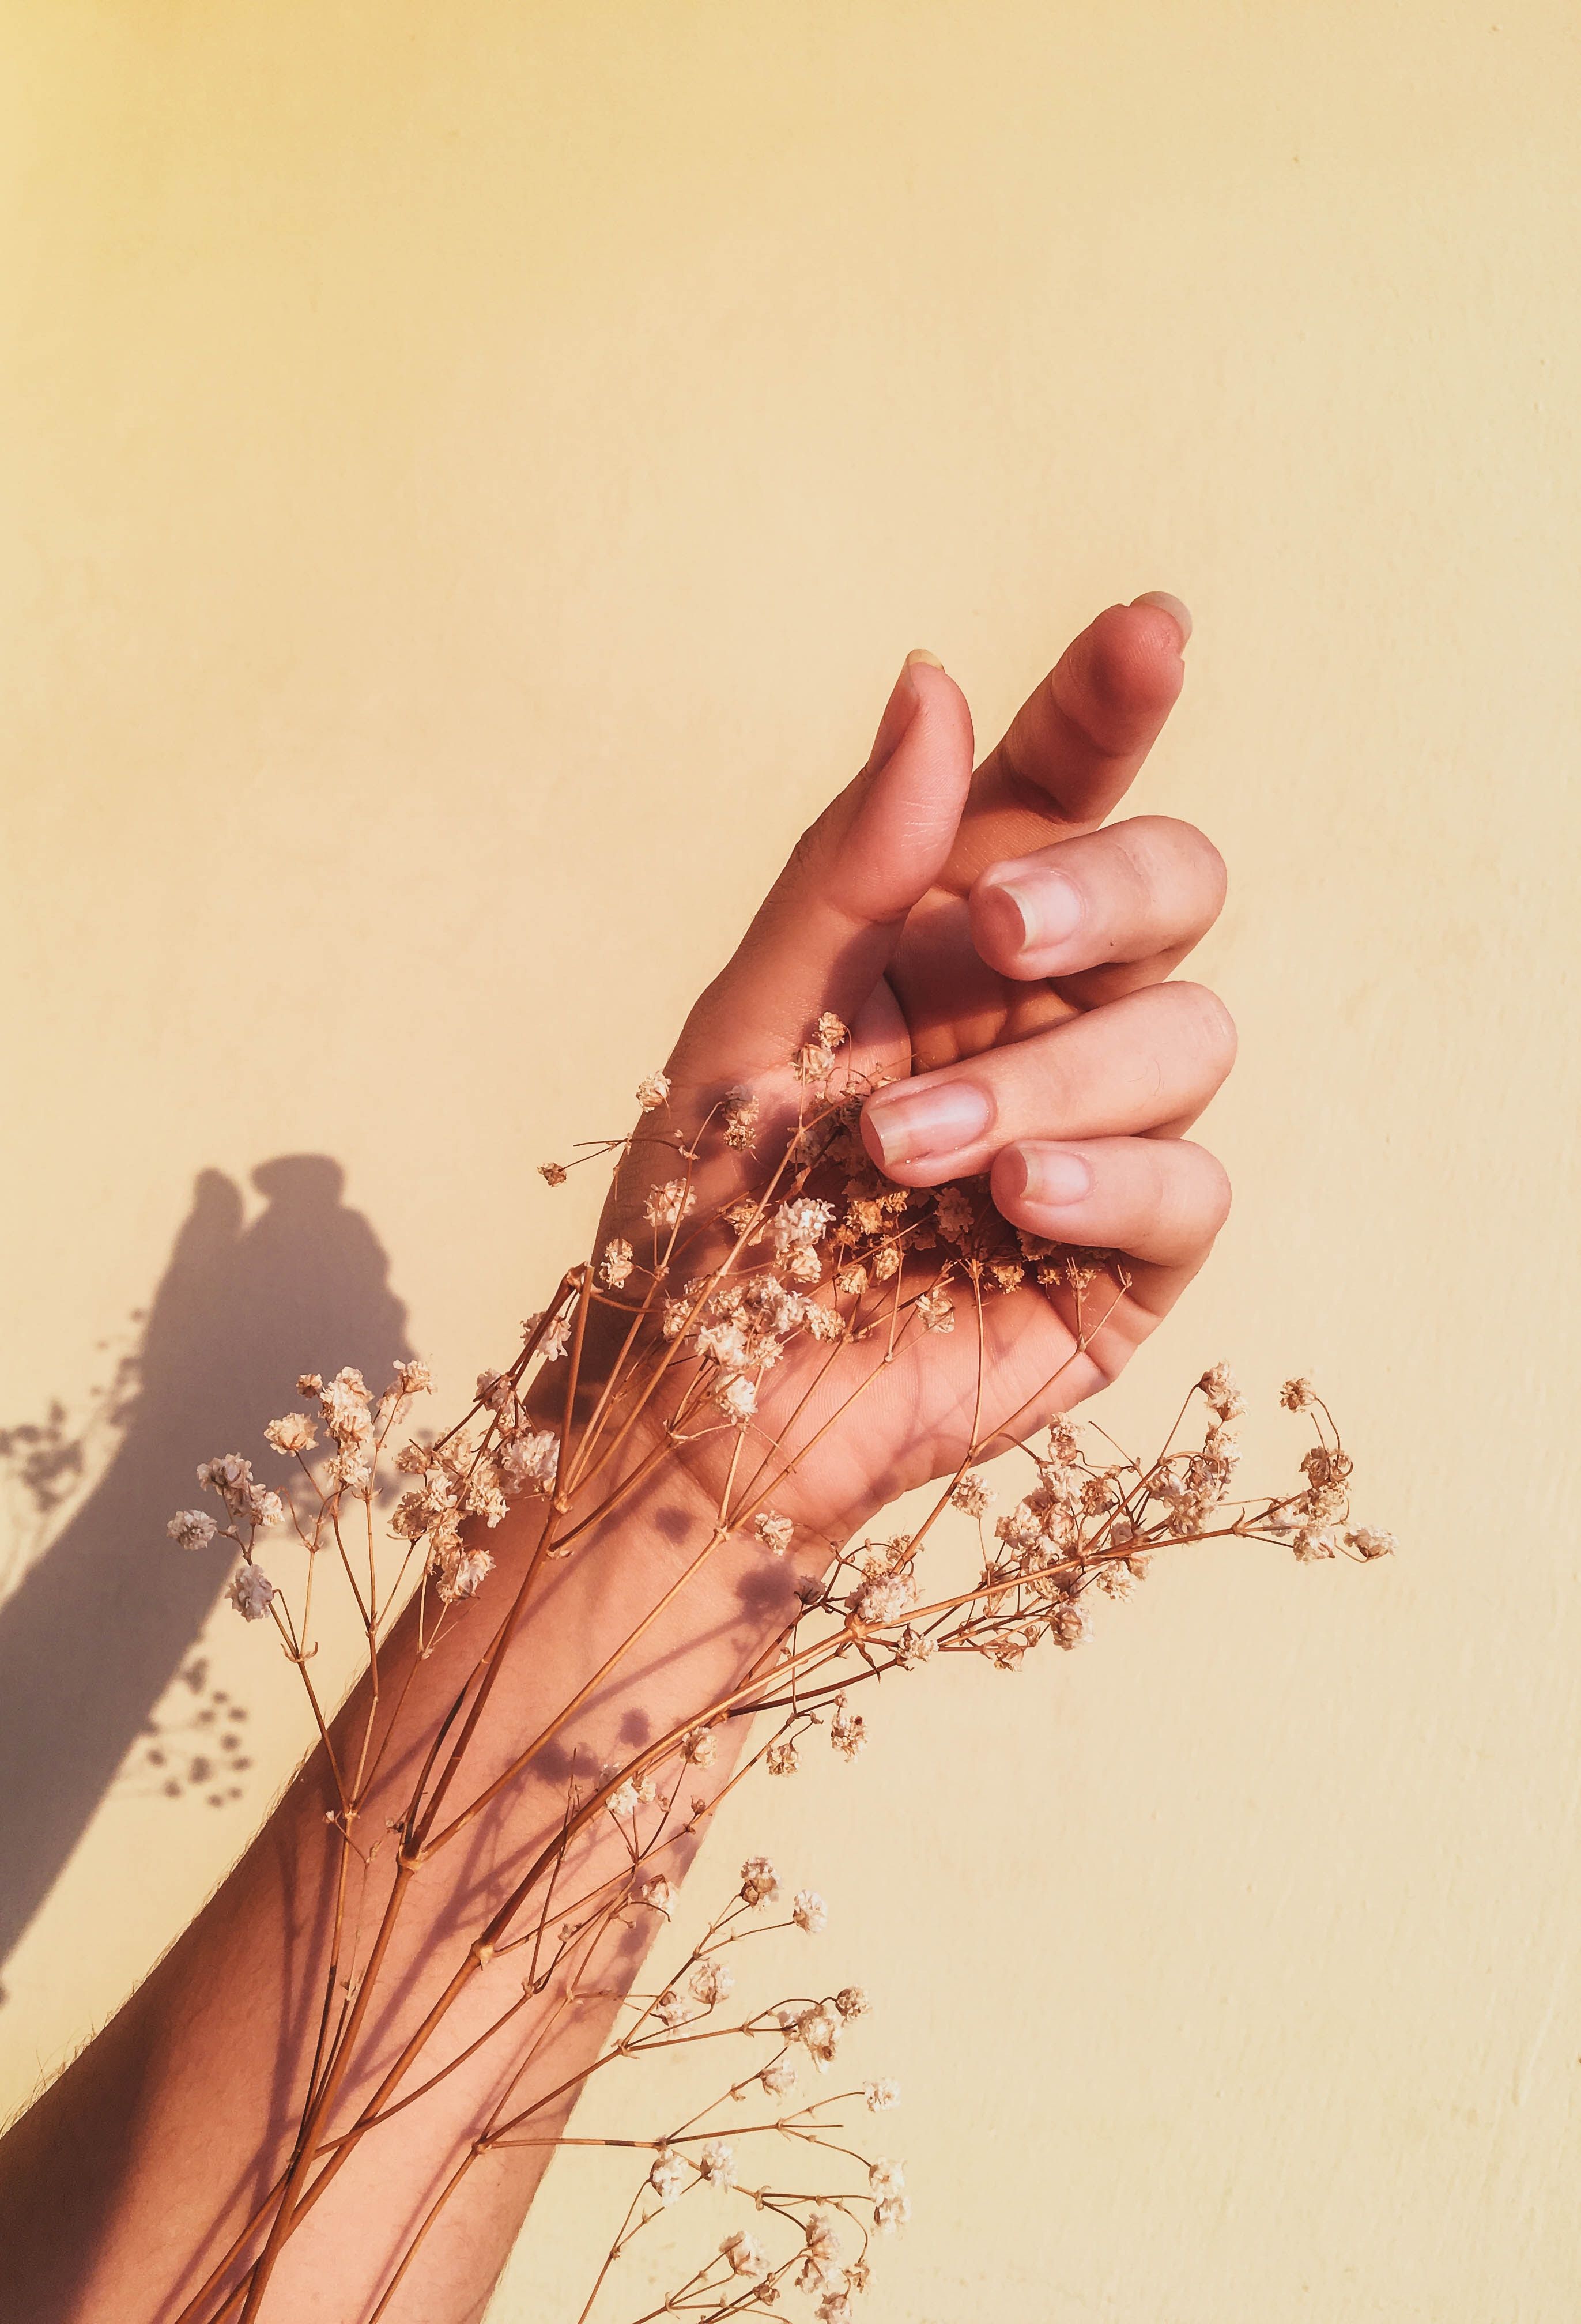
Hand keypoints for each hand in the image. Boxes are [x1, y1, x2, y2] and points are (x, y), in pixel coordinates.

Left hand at [600, 596, 1233, 1540]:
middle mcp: (1047, 1012)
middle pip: (1175, 882)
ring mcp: (1102, 1134)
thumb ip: (850, 866)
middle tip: (995, 925)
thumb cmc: (703, 1215)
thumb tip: (934, 681)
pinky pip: (1191, 1185)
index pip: (1061, 785)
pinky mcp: (1131, 1259)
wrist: (695, 1411)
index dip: (1109, 703)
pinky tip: (1013, 1202)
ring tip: (909, 1149)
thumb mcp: (748, 1023)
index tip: (1148, 630)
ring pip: (1186, 1035)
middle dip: (1103, 888)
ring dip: (1046, 1077)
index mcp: (956, 932)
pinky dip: (1106, 1180)